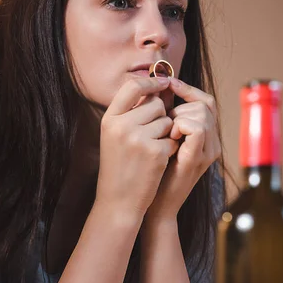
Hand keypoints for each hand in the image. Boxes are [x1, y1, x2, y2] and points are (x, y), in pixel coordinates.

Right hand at [94, 77, 178, 217]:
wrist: (118, 201)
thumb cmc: (119, 166)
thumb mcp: (115, 136)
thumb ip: (131, 112)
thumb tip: (159, 88)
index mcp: (110, 118)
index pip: (133, 86)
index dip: (151, 81)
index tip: (163, 83)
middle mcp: (122, 125)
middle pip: (156, 104)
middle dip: (160, 116)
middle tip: (149, 136)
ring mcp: (139, 138)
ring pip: (167, 121)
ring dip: (166, 134)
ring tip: (150, 150)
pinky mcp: (155, 152)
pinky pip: (173, 139)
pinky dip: (170, 149)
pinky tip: (157, 162)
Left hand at [145, 78, 220, 220]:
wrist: (151, 205)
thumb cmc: (152, 172)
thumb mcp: (162, 139)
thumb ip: (166, 116)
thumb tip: (160, 87)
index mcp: (206, 138)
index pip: (206, 101)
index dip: (189, 89)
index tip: (168, 84)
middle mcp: (213, 144)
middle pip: (204, 104)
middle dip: (181, 105)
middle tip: (165, 123)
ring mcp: (208, 153)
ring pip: (201, 113)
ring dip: (179, 115)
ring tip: (166, 132)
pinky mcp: (197, 159)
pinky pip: (196, 128)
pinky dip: (181, 125)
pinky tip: (169, 135)